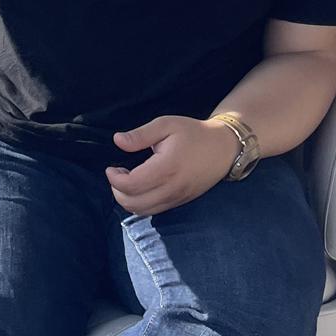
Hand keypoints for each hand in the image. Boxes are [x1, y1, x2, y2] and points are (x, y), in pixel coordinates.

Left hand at [105, 116, 239, 216]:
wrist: (224, 148)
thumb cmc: (193, 133)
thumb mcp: (165, 124)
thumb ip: (140, 135)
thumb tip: (117, 140)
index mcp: (166, 168)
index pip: (131, 185)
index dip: (114, 179)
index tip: (111, 166)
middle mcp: (172, 189)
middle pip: (134, 204)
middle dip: (118, 191)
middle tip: (116, 173)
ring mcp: (178, 198)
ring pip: (144, 211)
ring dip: (128, 200)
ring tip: (126, 180)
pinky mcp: (182, 202)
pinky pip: (155, 211)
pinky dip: (141, 204)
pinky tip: (140, 187)